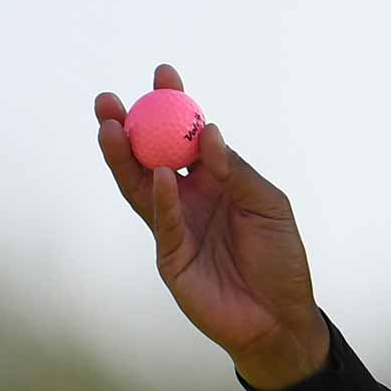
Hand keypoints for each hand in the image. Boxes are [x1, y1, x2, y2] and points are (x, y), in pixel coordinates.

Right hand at [94, 64, 328, 388]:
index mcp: (215, 180)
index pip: (188, 136)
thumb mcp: (269, 205)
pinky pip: (163, 222)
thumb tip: (207, 130)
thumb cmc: (280, 258)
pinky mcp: (171, 257)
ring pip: (141, 187)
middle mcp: (190, 198)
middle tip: (110, 99)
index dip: (174, 106)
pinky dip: (161, 199)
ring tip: (110, 125)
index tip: (163, 74)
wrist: (281, 316)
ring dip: (125, 157)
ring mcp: (175, 227)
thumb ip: (236, 170)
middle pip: (150, 156)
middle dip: (129, 126)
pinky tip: (159, 175)